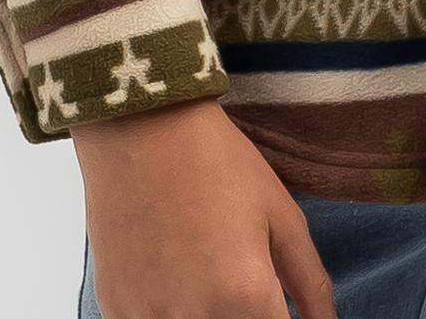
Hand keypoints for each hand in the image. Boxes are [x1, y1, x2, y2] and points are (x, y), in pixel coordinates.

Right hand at [72, 94, 336, 318]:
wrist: (140, 126)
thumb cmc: (218, 161)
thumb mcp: (280, 213)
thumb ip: (310, 282)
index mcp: (246, 295)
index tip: (275, 304)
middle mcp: (196, 318)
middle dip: (244, 315)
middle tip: (238, 276)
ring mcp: (149, 318)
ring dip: (207, 314)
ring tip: (207, 269)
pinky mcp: (115, 309)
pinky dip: (168, 311)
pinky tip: (172, 276)